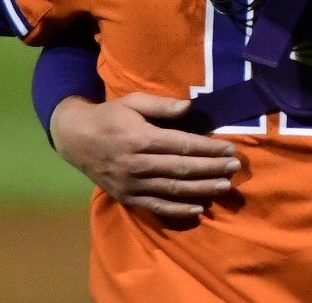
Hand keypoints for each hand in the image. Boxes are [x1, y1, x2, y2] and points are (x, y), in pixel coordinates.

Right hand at [50, 93, 239, 218]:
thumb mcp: (133, 101)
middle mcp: (137, 164)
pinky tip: (198, 209)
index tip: (230, 150)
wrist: (76, 139)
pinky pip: (156, 206)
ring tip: (224, 188)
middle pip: (181, 169)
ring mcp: (132, 184)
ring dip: (201, 190)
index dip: (208, 149)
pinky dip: (178, 211)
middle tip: (235, 169)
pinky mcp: (127, 197)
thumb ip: (162, 105)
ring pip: (172, 189)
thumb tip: (191, 108)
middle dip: (211, 169)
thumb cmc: (110, 116)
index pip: (182, 145)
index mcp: (140, 138)